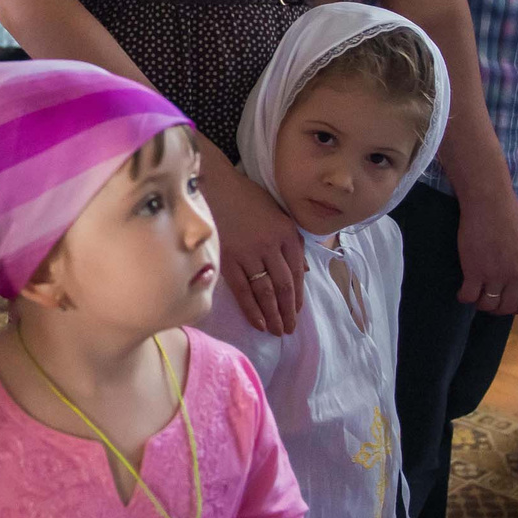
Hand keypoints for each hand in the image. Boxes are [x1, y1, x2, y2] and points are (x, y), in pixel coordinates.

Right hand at [208, 164, 305, 333]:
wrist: (216, 186)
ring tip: (276, 331)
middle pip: (284, 286)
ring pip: (265, 291)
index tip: (297, 312)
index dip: (298, 296)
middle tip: (288, 329)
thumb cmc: (247, 199)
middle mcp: (271, 245)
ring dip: (273, 314)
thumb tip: (302, 270)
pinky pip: (243, 290)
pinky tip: (258, 322)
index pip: (297, 272)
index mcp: (287, 234)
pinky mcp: (228, 259)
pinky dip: (252, 309)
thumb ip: (290, 241)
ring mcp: (249, 253)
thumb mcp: (278, 214)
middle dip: (287, 311)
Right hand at [458, 190, 517, 314]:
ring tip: (474, 296)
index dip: (517, 307)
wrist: (488, 202)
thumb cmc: (506, 215)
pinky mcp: (474, 272)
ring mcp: (495, 275)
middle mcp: (516, 275)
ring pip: (488, 305)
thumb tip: (516, 277)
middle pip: (507, 307)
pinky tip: (461, 291)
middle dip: (497, 309)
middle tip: (487, 301)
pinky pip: (468, 296)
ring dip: (480, 304)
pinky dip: (464, 297)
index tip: (508, 305)